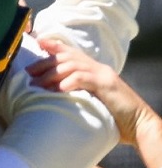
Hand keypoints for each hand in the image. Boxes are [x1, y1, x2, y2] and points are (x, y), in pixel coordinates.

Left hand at [28, 38, 146, 144]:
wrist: (140, 125)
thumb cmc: (115, 117)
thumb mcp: (93, 99)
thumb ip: (78, 91)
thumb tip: (55, 93)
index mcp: (95, 69)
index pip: (71, 52)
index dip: (54, 46)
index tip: (38, 42)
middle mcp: (98, 68)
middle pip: (66, 58)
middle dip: (45, 63)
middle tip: (28, 72)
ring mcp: (103, 74)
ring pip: (71, 66)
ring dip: (51, 75)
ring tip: (36, 85)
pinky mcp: (106, 84)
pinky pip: (82, 78)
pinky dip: (67, 82)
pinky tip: (56, 89)